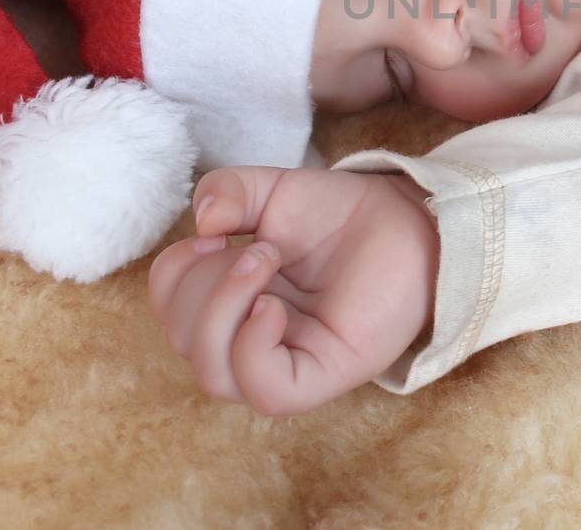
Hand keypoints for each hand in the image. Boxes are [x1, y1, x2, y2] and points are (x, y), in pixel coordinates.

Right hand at [148, 165, 438, 415]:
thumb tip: (200, 220)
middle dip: (202, 286)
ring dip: (223, 307)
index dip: (172, 275)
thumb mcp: (273, 190)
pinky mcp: (324, 376)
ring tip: (266, 259)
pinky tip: (273, 305)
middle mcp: (255, 338)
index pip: (171, 314)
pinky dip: (252, 346)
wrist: (409, 216)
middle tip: (256, 247)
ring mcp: (289, 361)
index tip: (210, 234)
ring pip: (215, 374)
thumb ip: (228, 191)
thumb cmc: (343, 214)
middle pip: (186, 344)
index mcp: (235, 304)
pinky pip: (266, 390)